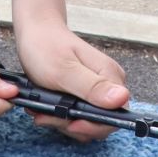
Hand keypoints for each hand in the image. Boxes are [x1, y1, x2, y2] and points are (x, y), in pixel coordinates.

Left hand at [10, 18, 130, 142]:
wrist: (35, 31)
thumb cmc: (47, 45)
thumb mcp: (65, 70)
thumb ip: (92, 87)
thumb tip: (122, 99)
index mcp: (110, 77)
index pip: (115, 116)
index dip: (93, 126)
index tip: (69, 124)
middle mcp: (108, 85)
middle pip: (100, 122)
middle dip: (73, 124)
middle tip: (47, 116)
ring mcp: (96, 90)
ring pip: (86, 120)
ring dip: (63, 121)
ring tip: (41, 111)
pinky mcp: (83, 93)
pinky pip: (77, 113)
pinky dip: (60, 115)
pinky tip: (44, 108)